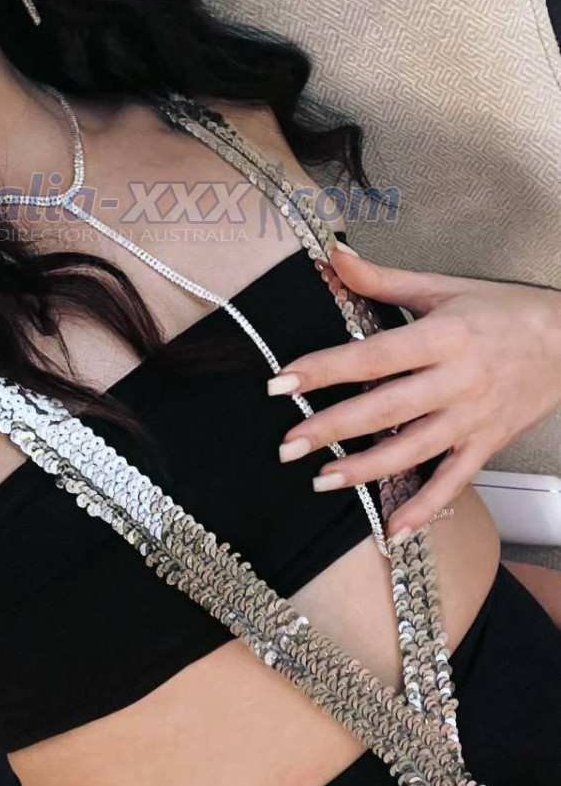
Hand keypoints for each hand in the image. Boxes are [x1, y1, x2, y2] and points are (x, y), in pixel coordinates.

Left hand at [271, 244, 560, 542]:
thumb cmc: (502, 311)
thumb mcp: (442, 288)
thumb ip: (382, 280)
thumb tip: (332, 256)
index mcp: (443, 336)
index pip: (374, 355)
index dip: (326, 368)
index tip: (284, 380)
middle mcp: (457, 380)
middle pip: (386, 408)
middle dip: (332, 427)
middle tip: (288, 443)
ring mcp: (473, 417)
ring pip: (413, 450)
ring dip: (365, 470)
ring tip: (320, 480)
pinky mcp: (487, 444)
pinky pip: (453, 482)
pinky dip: (423, 508)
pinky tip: (392, 528)